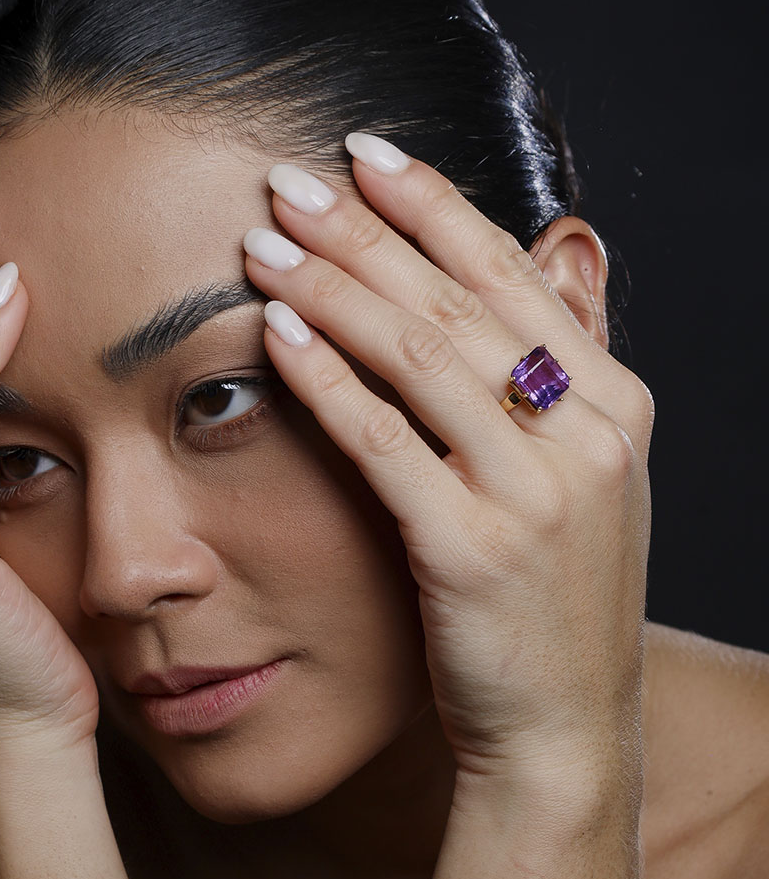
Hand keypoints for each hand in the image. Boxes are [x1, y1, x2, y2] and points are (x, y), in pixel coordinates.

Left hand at [243, 134, 651, 799]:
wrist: (564, 725)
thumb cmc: (552, 596)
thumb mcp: (584, 476)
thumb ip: (567, 365)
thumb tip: (560, 250)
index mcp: (614, 403)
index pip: (513, 273)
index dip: (433, 204)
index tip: (363, 153)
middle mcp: (587, 435)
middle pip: (457, 300)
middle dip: (365, 229)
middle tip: (288, 180)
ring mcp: (536, 494)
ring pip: (419, 356)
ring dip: (333, 287)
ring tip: (264, 241)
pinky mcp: (473, 551)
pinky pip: (385, 442)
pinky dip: (326, 380)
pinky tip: (274, 333)